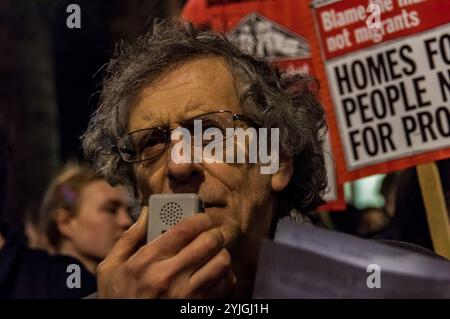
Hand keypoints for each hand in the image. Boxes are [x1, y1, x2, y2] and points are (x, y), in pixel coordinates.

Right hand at [96, 207, 236, 297]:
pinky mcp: (198, 307)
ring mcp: (186, 295)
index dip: (198, 218)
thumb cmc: (118, 298)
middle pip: (209, 242)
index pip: (185, 229)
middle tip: (208, 233)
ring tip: (211, 252)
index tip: (200, 218)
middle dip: (213, 232)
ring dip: (220, 252)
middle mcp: (169, 278)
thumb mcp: (110, 268)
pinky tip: (212, 272)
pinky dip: (224, 273)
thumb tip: (148, 212)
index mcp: (146, 262)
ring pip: (222, 261)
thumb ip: (129, 238)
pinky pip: (226, 283)